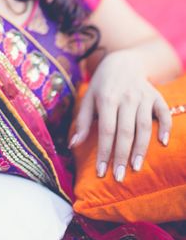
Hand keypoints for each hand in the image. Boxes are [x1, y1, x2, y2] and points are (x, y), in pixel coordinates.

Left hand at [70, 51, 171, 181]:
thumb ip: (82, 121)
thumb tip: (73, 145)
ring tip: (136, 168)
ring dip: (141, 148)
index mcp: (107, 98)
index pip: (106, 130)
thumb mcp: (88, 97)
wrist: (123, 61)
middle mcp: (126, 97)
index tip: (101, 172)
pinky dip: (165, 127)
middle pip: (125, 131)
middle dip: (122, 156)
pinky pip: (163, 112)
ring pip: (144, 125)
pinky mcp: (156, 96)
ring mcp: (143, 96)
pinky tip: (163, 143)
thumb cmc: (103, 84)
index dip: (103, 152)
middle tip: (119, 177)